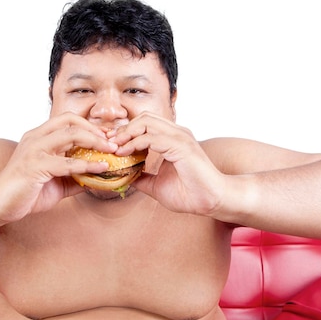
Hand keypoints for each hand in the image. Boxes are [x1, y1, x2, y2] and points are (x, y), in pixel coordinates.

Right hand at [0, 113, 116, 221]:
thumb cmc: (25, 193)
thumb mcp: (56, 183)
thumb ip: (75, 177)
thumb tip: (99, 179)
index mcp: (39, 137)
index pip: (68, 120)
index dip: (90, 126)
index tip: (107, 138)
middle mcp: (36, 138)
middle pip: (71, 121)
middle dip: (96, 130)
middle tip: (113, 142)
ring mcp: (34, 150)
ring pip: (70, 135)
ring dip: (95, 142)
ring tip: (111, 151)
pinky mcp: (35, 166)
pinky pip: (67, 162)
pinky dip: (87, 164)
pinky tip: (100, 168)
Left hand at [111, 112, 225, 215]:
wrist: (211, 201)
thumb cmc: (190, 194)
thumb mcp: (156, 186)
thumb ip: (142, 178)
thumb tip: (124, 178)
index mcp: (172, 139)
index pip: (145, 124)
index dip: (126, 132)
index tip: (111, 145)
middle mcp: (177, 133)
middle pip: (144, 118)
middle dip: (123, 129)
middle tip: (109, 144)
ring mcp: (180, 137)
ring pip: (146, 122)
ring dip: (127, 134)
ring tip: (115, 148)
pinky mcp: (181, 146)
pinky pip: (152, 137)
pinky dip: (135, 143)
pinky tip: (126, 153)